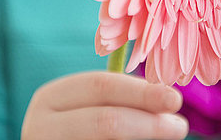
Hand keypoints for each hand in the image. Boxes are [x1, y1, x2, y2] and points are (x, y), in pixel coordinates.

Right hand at [21, 71, 188, 139]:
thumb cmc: (79, 127)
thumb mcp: (87, 106)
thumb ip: (119, 98)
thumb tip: (166, 99)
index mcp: (50, 98)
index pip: (101, 86)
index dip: (141, 92)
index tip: (175, 99)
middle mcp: (40, 127)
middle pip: (105, 121)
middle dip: (149, 123)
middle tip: (180, 127)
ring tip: (169, 137)